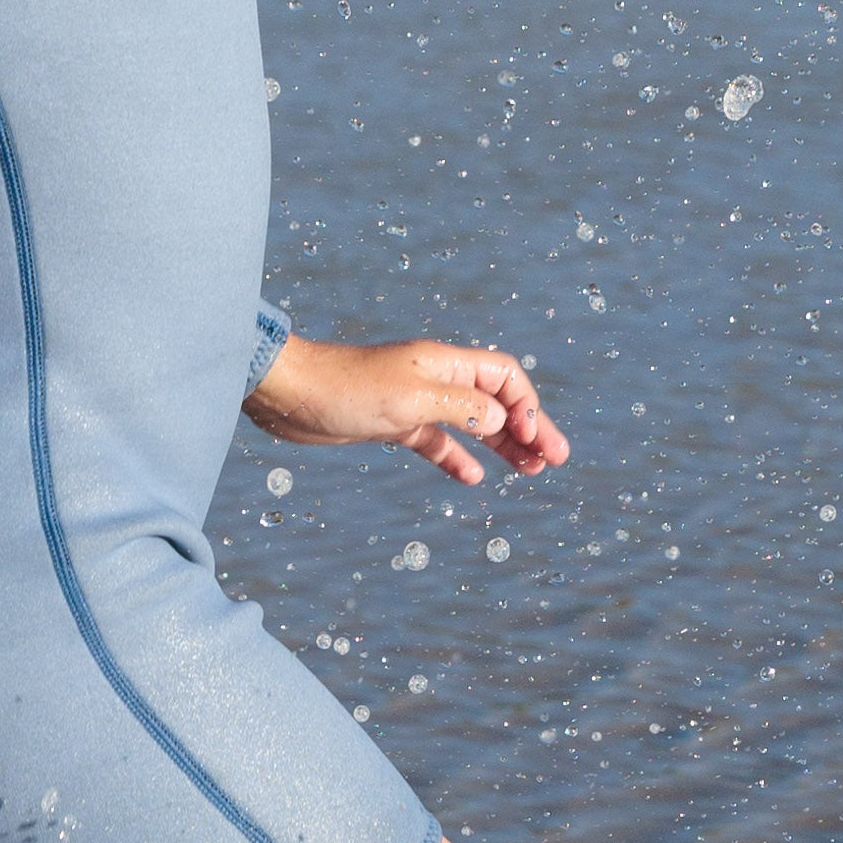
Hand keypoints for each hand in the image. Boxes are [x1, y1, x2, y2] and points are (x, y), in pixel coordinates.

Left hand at [242, 335, 568, 488]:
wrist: (286, 393)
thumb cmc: (344, 387)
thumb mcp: (409, 400)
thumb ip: (460, 408)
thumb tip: (500, 418)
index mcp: (443, 363)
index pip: (505, 377)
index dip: (527, 406)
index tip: (535, 439)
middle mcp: (434, 379)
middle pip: (495, 402)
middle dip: (528, 429)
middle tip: (556, 461)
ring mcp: (414, 402)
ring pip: (472, 424)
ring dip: (502, 445)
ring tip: (531, 471)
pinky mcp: (393, 424)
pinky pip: (437, 442)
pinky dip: (457, 458)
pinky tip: (474, 478)